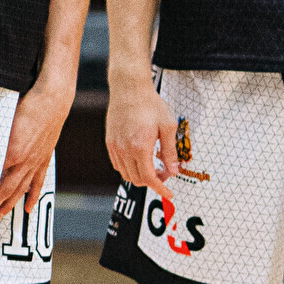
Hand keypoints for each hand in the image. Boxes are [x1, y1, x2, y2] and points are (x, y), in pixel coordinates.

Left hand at [0, 78, 71, 217]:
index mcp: (11, 151)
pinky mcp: (44, 159)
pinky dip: (32, 195)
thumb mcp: (3, 120)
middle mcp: (24, 161)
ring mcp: (35, 162)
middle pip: (6, 188)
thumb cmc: (26, 105)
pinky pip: (38, 182)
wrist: (52, 101)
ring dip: (9, 203)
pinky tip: (28, 207)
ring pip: (21, 189)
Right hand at [104, 77, 178, 203]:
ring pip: (126, 174)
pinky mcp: (110, 142)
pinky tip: (139, 159)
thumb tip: (174, 170)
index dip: (160, 189)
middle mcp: (125, 150)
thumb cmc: (149, 104)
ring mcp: (115, 147)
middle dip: (153, 182)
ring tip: (152, 166)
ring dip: (140, 176)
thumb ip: (170, 152)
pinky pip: (118, 164)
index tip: (168, 194)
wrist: (129, 89)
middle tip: (164, 173)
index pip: (149, 178)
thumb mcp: (167, 127)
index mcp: (140, 147)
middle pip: (137, 180)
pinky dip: (129, 168)